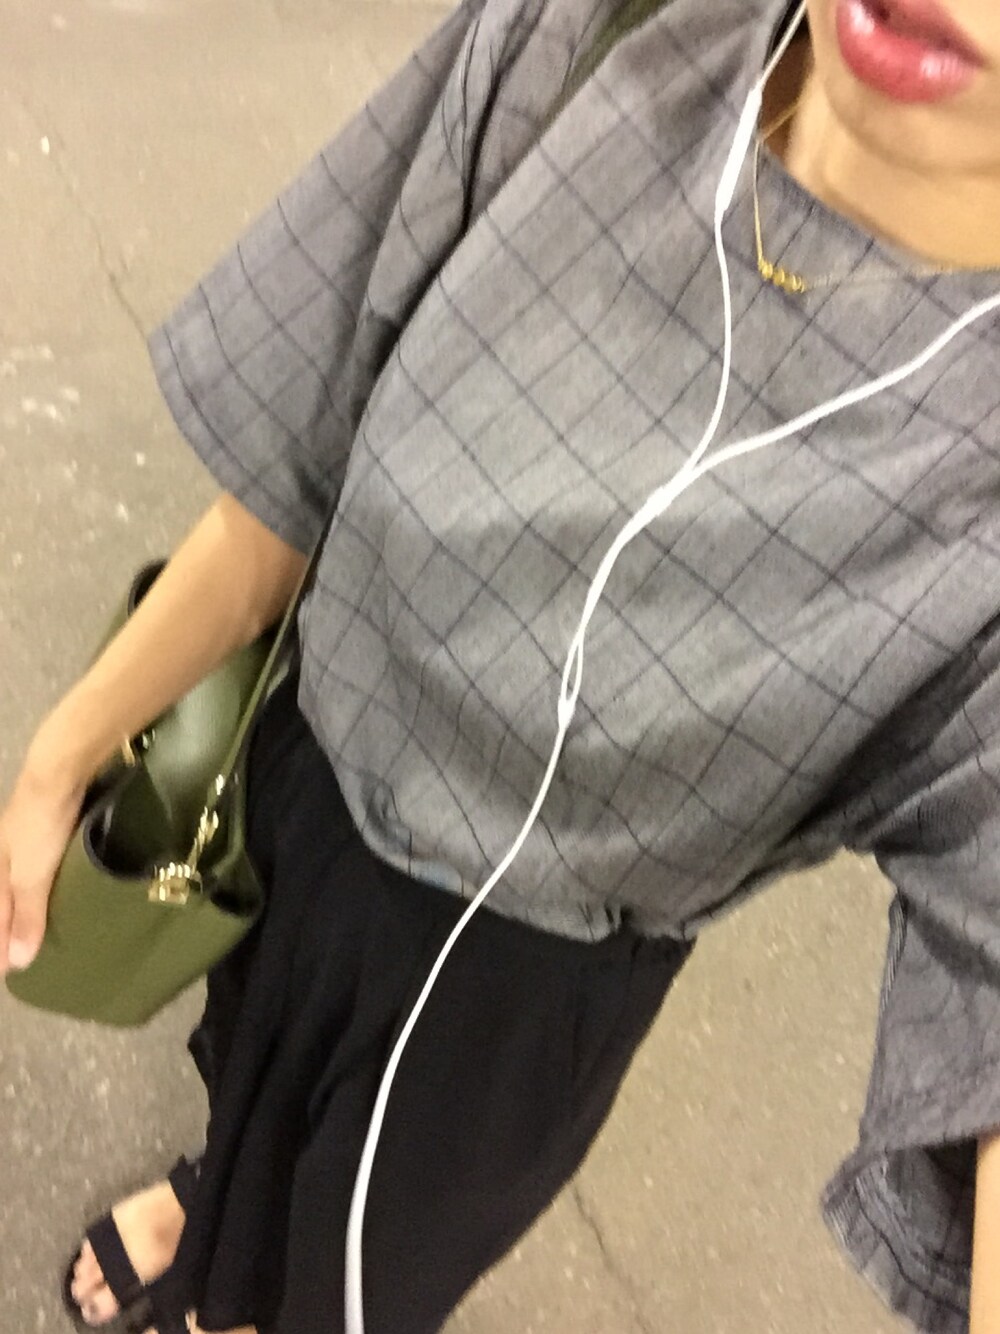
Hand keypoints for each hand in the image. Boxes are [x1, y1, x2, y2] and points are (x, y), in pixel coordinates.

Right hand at [0, 759, 85, 975]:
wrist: (61, 771)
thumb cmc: (39, 826)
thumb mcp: (30, 876)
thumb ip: (25, 916)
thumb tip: (15, 963)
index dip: (0, 945)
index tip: (8, 973)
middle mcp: (3, 859)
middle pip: (4, 901)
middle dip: (9, 928)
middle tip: (20, 956)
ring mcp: (24, 844)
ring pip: (21, 886)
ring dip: (27, 910)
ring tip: (41, 934)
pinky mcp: (47, 833)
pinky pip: (40, 871)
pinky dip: (45, 889)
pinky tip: (60, 896)